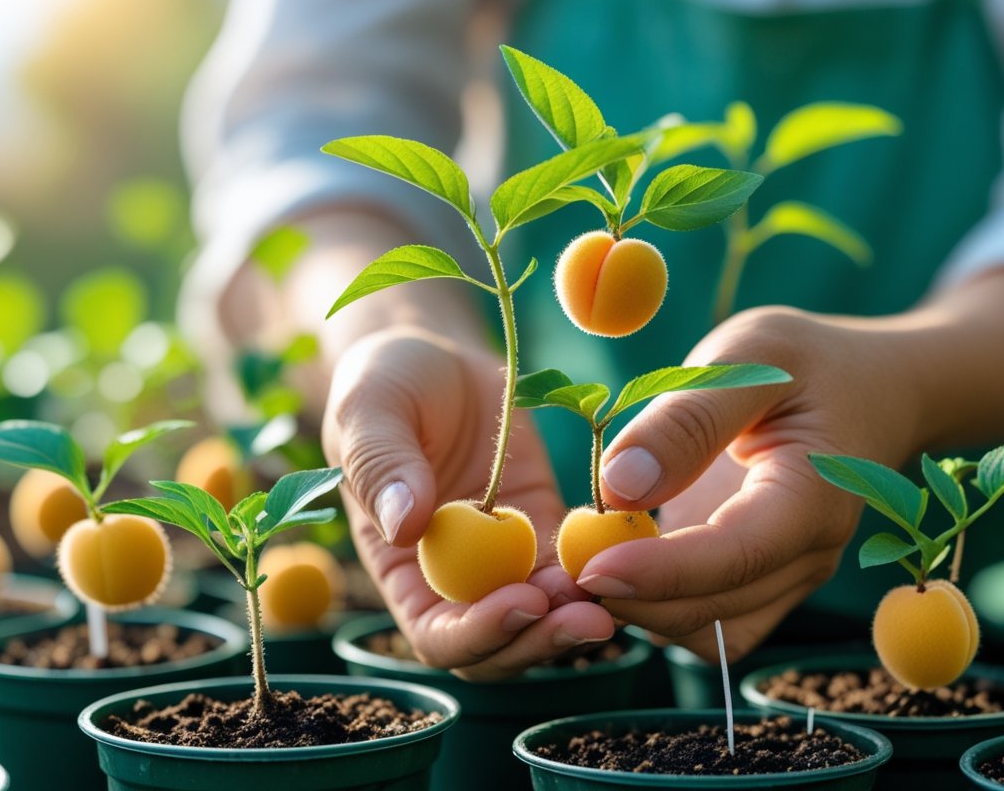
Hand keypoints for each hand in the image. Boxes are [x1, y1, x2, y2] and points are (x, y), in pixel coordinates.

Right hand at [322, 328, 614, 679]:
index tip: (522, 601)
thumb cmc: (386, 383)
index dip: (479, 633)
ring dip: (581, 612)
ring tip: (619, 587)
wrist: (437, 358)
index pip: (439, 634)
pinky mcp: (547, 530)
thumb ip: (382, 465)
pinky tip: (632, 552)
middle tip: (591, 616)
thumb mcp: (371, 411)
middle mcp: (456, 581)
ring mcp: (507, 559)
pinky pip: (577, 565)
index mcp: (403, 570)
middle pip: (502, 644)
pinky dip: (603, 569)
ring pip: (548, 615)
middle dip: (544, 638)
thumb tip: (405, 526)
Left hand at [577, 307, 922, 660]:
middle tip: (560, 571)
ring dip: (642, 614)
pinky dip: (656, 608)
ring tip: (577, 569)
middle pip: (717, 611)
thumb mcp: (749, 358)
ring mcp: (787, 576)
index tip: (589, 568)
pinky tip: (611, 565)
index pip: (736, 556)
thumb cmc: (807, 363)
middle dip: (636, 601)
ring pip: (709, 632)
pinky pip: (707, 620)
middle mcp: (807, 554)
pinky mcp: (760, 580)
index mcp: (813, 496)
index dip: (661, 572)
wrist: (868, 387)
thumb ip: (686, 421)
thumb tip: (617, 486)